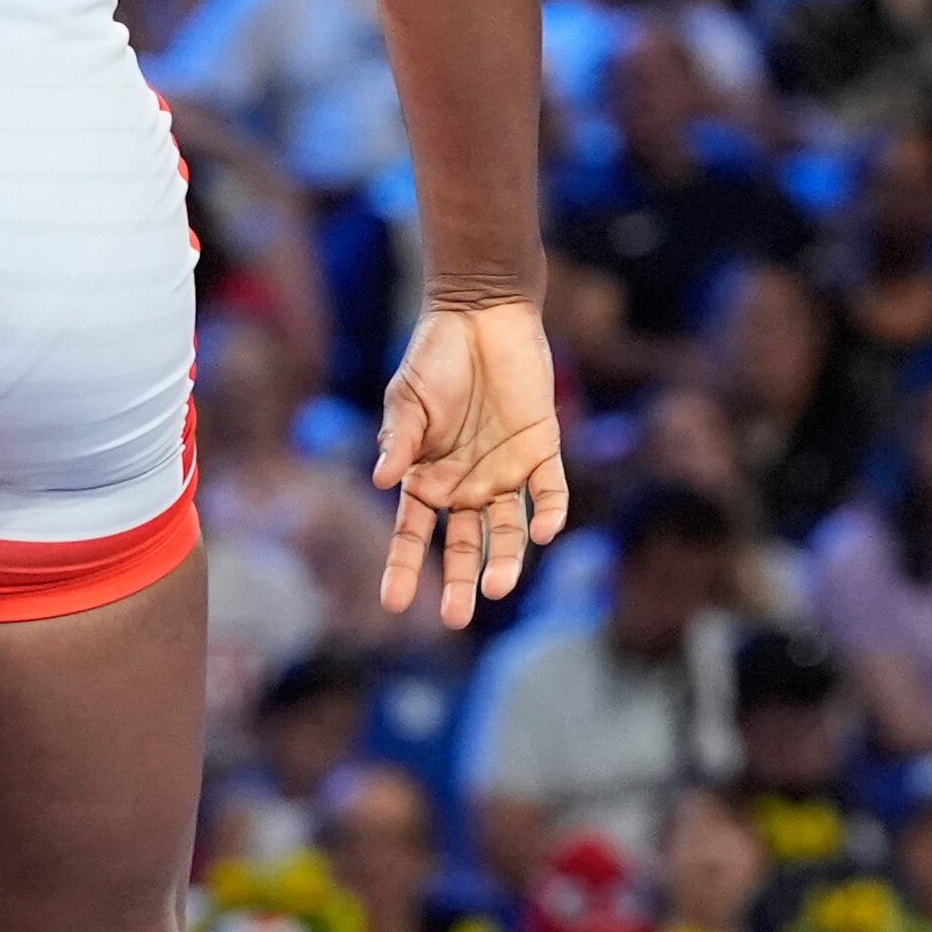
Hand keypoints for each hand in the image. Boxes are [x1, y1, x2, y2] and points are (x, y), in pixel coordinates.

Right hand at [374, 297, 571, 627]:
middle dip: (459, 580)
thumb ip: (399, 440)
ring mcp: (507, 470)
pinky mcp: (543, 449)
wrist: (482, 315)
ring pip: (509, 529)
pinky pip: (551, 491)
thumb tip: (381, 481)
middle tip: (455, 616)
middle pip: (463, 544)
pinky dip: (550, 512)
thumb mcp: (407, 399)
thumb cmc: (435, 357)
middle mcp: (467, 484)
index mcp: (427, 478)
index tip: (393, 604)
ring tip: (499, 586)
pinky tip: (544, 532)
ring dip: (506, 558)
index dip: (402, 567)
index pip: (412, 534)